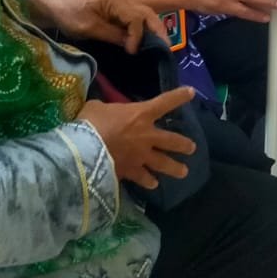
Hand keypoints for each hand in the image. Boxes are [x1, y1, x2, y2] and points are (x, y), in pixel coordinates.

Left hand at [26, 0, 163, 52]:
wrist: (52, 5)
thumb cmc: (68, 14)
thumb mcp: (89, 27)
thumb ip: (112, 35)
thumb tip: (132, 45)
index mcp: (115, 1)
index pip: (137, 18)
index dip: (138, 36)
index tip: (132, 52)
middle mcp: (121, 0)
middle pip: (147, 13)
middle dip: (158, 30)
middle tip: (165, 48)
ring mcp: (119, 4)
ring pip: (143, 14)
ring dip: (153, 28)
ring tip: (160, 45)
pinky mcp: (114, 10)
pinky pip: (134, 17)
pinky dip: (143, 28)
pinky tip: (144, 40)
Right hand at [79, 88, 197, 188]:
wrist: (84, 150)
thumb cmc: (91, 122)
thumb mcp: (96, 107)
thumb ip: (105, 109)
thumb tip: (101, 112)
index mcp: (140, 114)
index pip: (164, 102)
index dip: (179, 96)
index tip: (191, 92)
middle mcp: (147, 136)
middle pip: (172, 140)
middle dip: (184, 145)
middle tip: (192, 148)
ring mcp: (141, 156)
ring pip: (164, 163)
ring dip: (175, 168)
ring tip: (184, 172)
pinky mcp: (132, 172)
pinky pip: (144, 178)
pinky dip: (149, 181)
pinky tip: (153, 184)